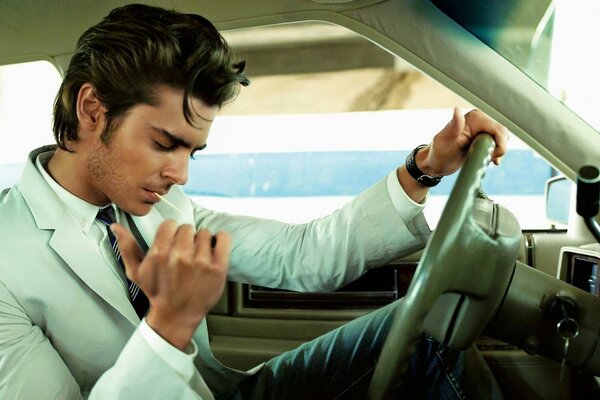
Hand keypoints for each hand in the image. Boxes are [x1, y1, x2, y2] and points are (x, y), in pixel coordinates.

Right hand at [111, 221, 230, 349]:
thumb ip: (127, 247)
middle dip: (186, 238)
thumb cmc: (157, 293)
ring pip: (204, 233)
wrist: (176, 316)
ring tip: (198, 255)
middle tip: (185, 252)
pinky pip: (223, 238)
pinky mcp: (218, 268)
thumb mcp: (136, 272)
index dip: (172, 232)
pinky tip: (214, 249)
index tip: (173, 242)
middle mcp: (180, 256)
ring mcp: (201, 262)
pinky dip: (220, 240)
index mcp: (159, 253)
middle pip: (188, 228)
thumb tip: (116, 226)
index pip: (170, 224)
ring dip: (202, 242)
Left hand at [418, 107, 507, 176]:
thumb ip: (453, 126)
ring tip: (484, 160)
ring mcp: (482, 130)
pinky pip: (498, 144)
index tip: (490, 157)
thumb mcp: (444, 141)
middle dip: (499, 149)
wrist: (435, 164)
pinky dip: (496, 154)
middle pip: (502, 134)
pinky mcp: (482, 139)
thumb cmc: (437, 153)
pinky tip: (491, 161)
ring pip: (502, 139)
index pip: (498, 130)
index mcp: (474, 117)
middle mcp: (480, 120)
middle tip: (485, 159)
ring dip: (497, 152)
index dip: (499, 145)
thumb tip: (457, 109)